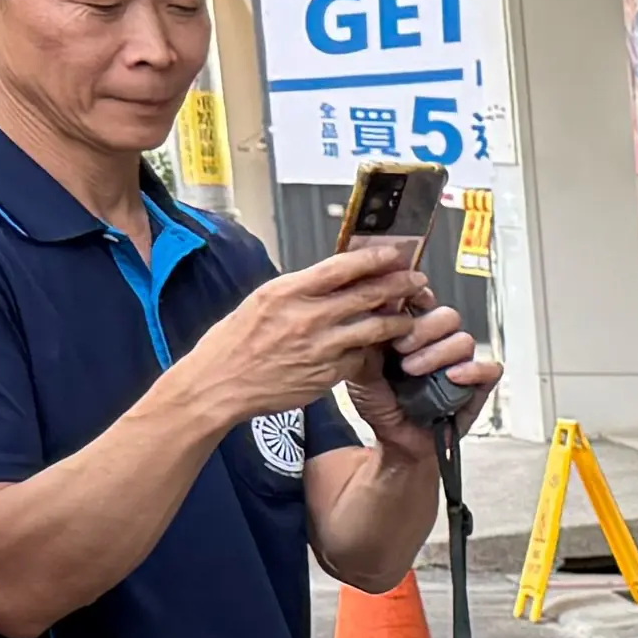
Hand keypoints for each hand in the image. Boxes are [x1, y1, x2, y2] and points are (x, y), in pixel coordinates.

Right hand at [167, 251, 411, 433]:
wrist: (220, 383)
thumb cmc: (235, 341)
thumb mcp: (262, 302)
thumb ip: (300, 290)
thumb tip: (334, 278)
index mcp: (288, 291)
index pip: (341, 267)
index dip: (374, 259)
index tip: (395, 254)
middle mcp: (307, 316)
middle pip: (367, 295)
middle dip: (399, 285)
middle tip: (418, 280)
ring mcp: (320, 347)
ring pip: (374, 329)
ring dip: (398, 321)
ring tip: (409, 317)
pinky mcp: (328, 374)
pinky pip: (361, 358)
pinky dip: (372, 351)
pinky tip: (379, 348)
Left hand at [352, 290, 501, 444]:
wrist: (396, 442)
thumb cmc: (380, 406)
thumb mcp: (360, 369)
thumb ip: (365, 340)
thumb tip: (369, 309)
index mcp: (412, 331)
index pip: (423, 300)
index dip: (416, 295)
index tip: (399, 304)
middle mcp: (439, 344)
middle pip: (447, 315)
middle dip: (423, 328)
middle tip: (400, 348)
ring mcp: (460, 364)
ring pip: (464, 340)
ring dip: (438, 353)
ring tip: (413, 372)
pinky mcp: (477, 387)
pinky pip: (489, 369)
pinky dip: (473, 370)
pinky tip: (452, 377)